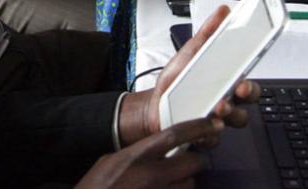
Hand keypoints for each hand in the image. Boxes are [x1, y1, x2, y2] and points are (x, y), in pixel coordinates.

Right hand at [76, 119, 216, 188]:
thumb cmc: (96, 187)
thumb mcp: (111, 161)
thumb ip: (136, 153)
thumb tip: (154, 150)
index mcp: (137, 156)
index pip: (174, 135)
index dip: (196, 127)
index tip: (211, 124)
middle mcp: (152, 175)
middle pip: (192, 162)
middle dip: (197, 159)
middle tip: (195, 158)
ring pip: (190, 184)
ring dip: (187, 180)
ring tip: (175, 179)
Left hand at [117, 6, 260, 145]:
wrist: (154, 104)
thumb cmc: (178, 80)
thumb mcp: (190, 53)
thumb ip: (207, 33)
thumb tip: (223, 11)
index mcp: (226, 80)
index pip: (249, 81)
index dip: (253, 82)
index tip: (248, 78)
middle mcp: (227, 100)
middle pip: (249, 102)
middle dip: (248, 96)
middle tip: (239, 90)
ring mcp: (218, 119)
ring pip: (235, 121)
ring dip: (229, 114)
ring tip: (216, 107)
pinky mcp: (204, 135)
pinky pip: (213, 138)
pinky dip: (207, 133)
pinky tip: (199, 126)